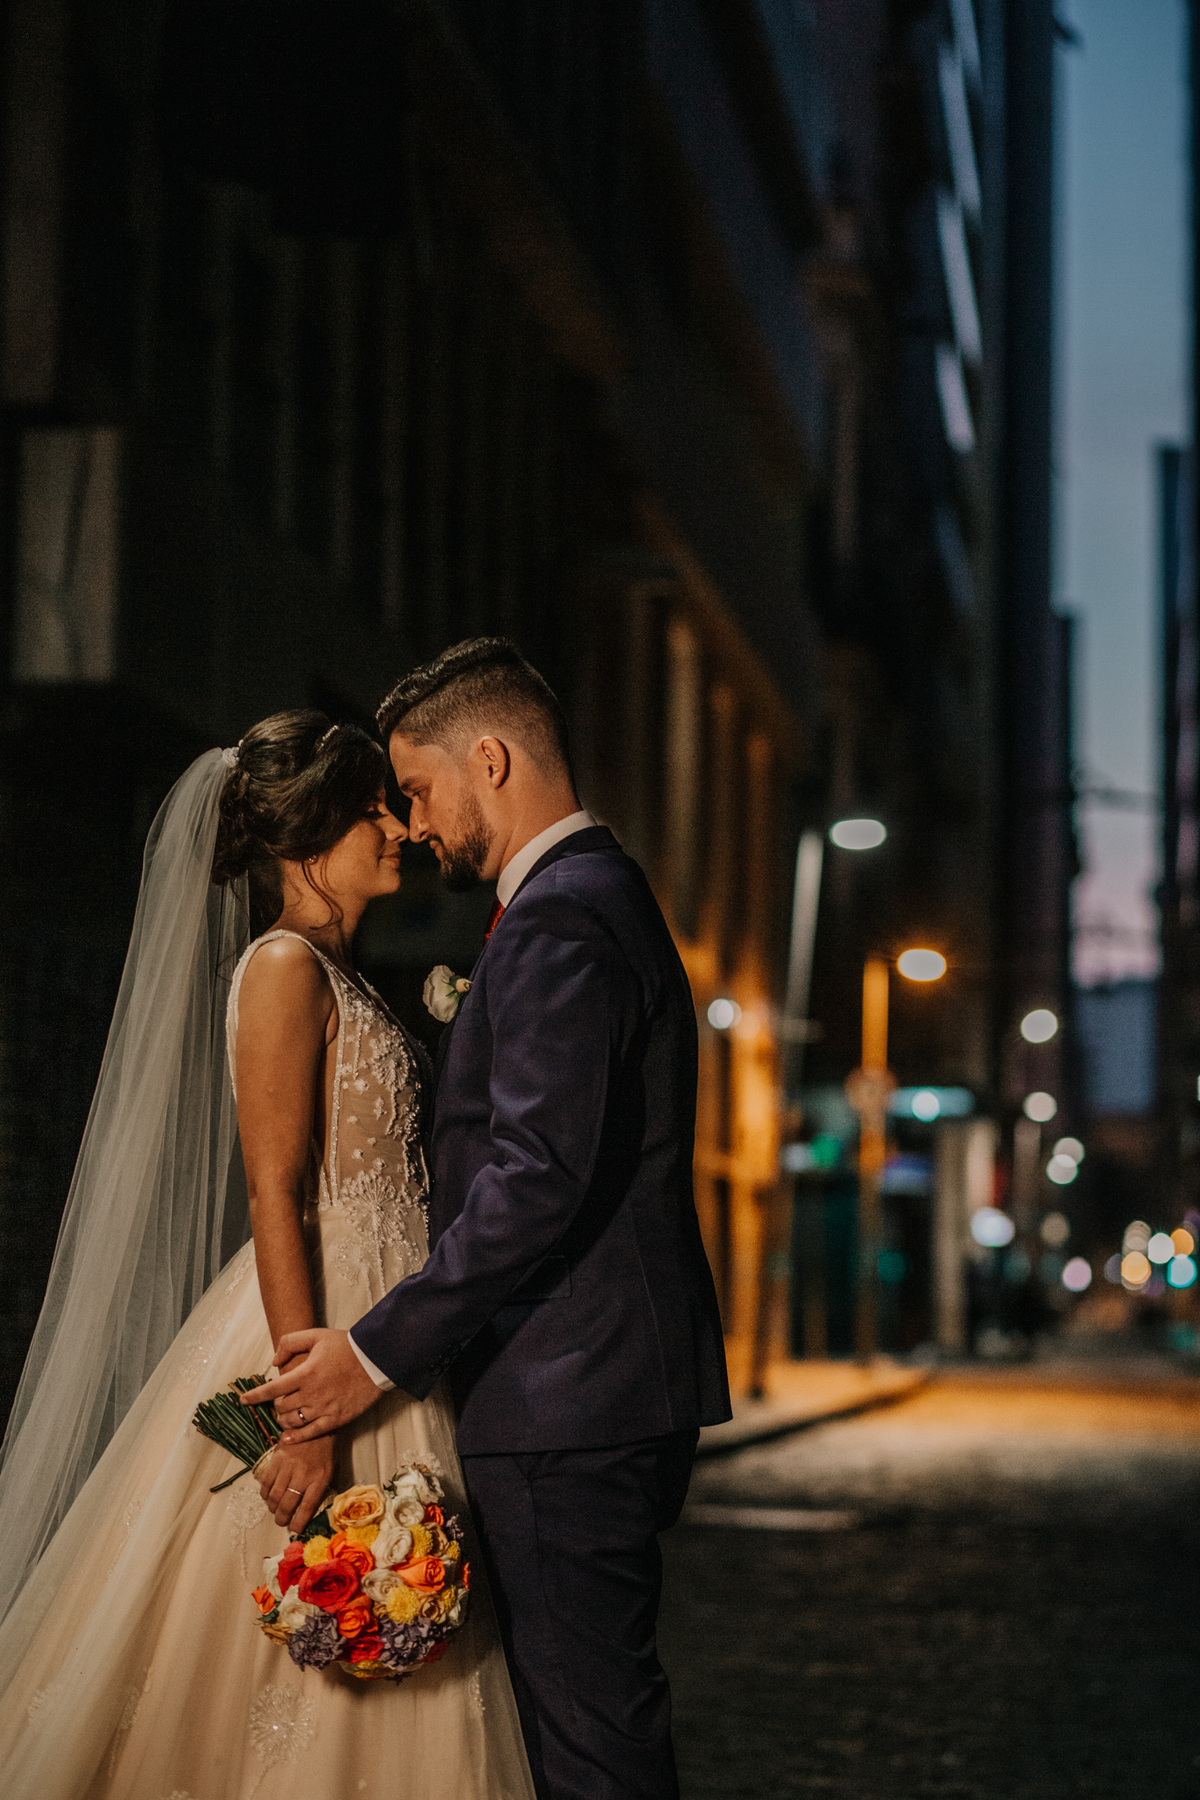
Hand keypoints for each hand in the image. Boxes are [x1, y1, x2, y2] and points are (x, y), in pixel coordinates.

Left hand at [240, 1329, 382, 1442]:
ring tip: (285, 1415)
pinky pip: (310, 1434)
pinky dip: (295, 1437)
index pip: (272, 1389)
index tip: (243, 1400)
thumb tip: (274, 1362)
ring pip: (293, 1422)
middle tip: (279, 1401)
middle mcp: (312, 1394)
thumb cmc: (346, 1346)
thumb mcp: (316, 1335)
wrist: (376, 1360)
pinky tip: (287, 1437)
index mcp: (305, 1373)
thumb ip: (290, 1343)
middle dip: (275, 1405)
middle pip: (282, 1407)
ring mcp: (324, 1409)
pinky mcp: (336, 1419)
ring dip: (284, 1419)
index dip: (254, 1396)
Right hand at [258, 1434, 333, 1532]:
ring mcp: (288, 1467)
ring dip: (273, 1509)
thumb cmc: (324, 1451)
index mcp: (319, 1479)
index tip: (295, 1529)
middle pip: (287, 1505)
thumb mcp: (331, 1470)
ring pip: (274, 1497)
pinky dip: (265, 1495)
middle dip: (282, 1519)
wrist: (314, 1424)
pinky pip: (266, 1483)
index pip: (306, 1508)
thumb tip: (310, 1511)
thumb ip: (322, 1489)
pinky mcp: (276, 1459)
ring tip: (275, 1511)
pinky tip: (268, 1497)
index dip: (298, 1523)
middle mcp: (303, 1475)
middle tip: (281, 1522)